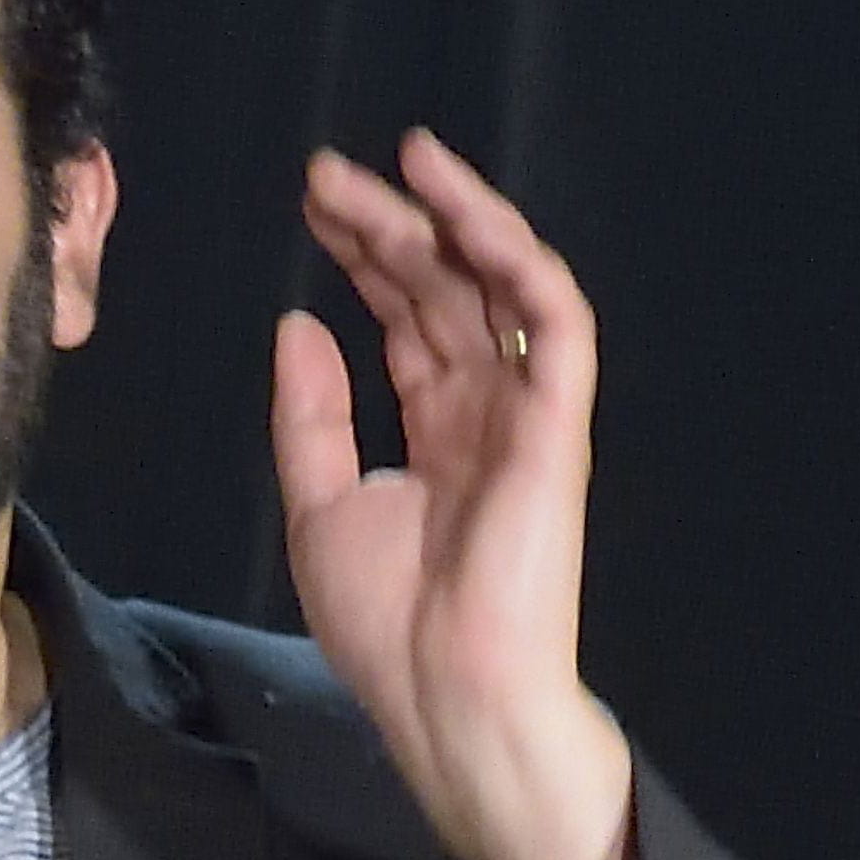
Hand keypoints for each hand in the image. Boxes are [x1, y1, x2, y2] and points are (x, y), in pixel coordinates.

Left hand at [271, 129, 634, 859]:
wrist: (445, 696)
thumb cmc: (388, 628)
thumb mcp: (318, 508)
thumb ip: (313, 417)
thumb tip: (300, 324)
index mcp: (437, 432)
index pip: (407, 319)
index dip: (365, 257)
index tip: (314, 206)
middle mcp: (487, 412)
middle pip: (444, 291)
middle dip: (390, 225)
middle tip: (329, 174)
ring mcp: (527, 416)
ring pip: (500, 289)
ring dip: (455, 221)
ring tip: (404, 162)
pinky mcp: (558, 428)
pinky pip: (555, 324)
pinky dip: (518, 263)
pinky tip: (467, 218)